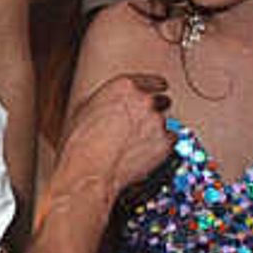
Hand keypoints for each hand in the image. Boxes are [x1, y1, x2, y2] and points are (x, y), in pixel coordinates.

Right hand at [61, 68, 173, 199]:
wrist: (88, 170)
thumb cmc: (80, 143)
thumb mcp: (85, 108)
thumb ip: (107, 100)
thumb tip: (112, 102)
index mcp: (124, 87)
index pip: (153, 81)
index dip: (156, 88)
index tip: (159, 91)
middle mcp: (144, 101)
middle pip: (163, 101)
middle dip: (157, 110)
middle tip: (144, 123)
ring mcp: (157, 122)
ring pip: (166, 123)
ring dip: (155, 132)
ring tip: (135, 145)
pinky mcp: (165, 143)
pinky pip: (171, 142)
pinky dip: (162, 148)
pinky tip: (145, 154)